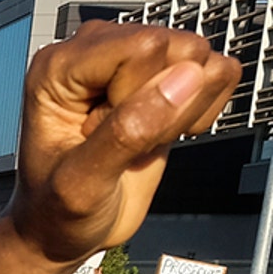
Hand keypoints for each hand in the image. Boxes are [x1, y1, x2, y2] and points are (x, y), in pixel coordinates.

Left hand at [6, 22, 238, 265]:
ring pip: (200, 58)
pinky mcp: (160, 73)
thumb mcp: (82, 184)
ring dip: (182, 110)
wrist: (64, 227)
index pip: (145, 46)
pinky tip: (159, 134)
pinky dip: (199, 110)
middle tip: (122, 140)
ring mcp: (129, 57)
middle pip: (177, 47)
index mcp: (59, 66)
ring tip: (138, 138)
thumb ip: (128, 132)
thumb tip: (188, 76)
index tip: (102, 135)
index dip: (141, 97)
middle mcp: (92, 49)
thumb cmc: (58, 209)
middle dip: (163, 103)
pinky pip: (215, 73)